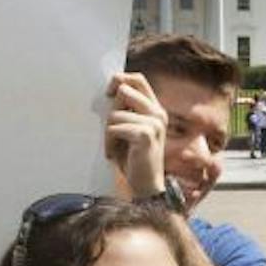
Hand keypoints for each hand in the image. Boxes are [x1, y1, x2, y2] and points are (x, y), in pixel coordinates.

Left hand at [103, 71, 168, 201]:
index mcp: (155, 109)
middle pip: (124, 91)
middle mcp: (158, 113)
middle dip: (110, 110)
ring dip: (107, 133)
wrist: (146, 186)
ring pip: (115, 114)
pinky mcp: (145, 135)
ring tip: (112, 147)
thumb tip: (110, 91)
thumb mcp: (129, 129)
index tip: (108, 93)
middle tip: (111, 131)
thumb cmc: (133, 158)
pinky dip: (108, 142)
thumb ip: (125, 111)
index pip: (138, 79)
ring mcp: (154, 123)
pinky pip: (114, 129)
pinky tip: (112, 154)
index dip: (120, 79)